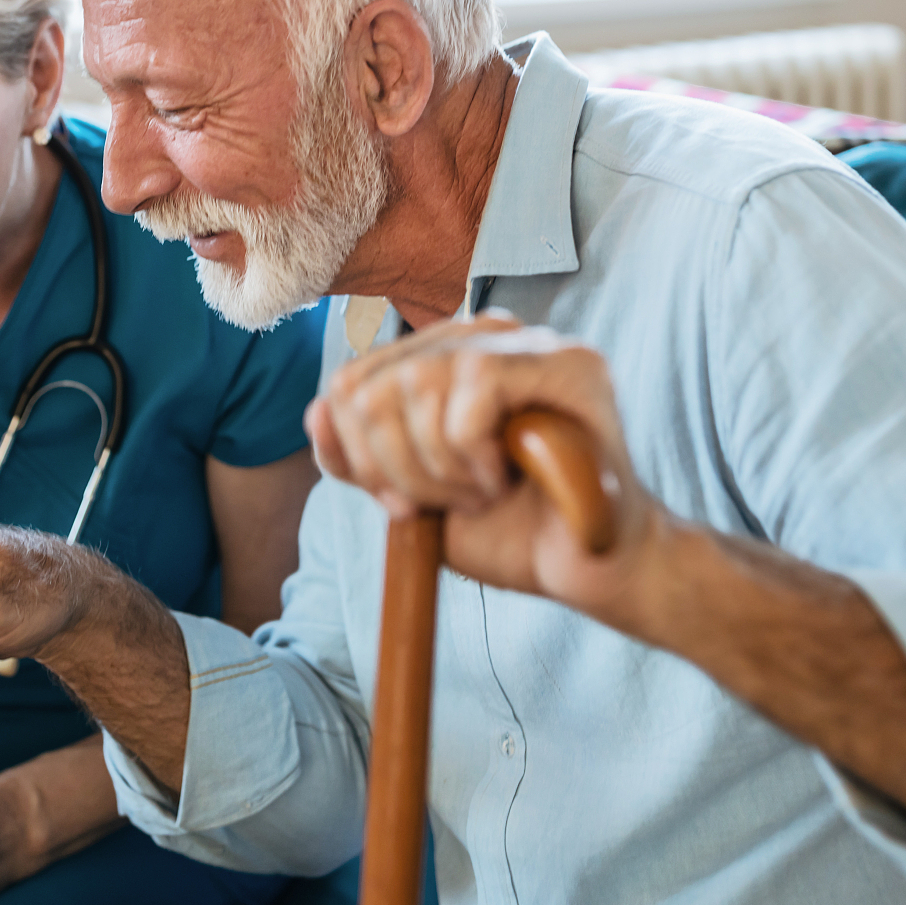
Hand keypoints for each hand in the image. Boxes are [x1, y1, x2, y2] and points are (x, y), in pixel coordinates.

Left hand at [306, 313, 671, 622]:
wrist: (589, 569)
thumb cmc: (508, 530)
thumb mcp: (410, 497)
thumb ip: (361, 457)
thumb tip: (316, 411)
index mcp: (439, 358)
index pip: (349, 384)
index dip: (358, 456)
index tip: (402, 505)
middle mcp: (478, 335)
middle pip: (370, 388)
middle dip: (396, 469)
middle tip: (452, 502)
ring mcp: (526, 340)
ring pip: (416, 384)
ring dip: (440, 467)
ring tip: (484, 491)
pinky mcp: (567, 361)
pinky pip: (473, 387)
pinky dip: (475, 453)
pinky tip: (506, 477)